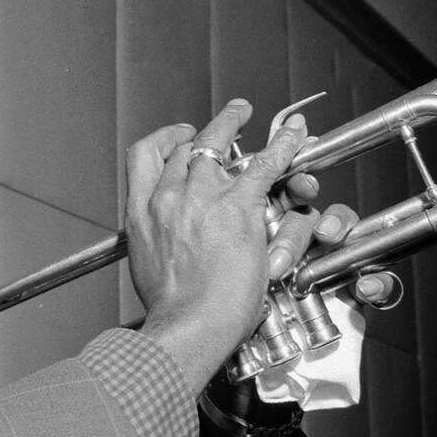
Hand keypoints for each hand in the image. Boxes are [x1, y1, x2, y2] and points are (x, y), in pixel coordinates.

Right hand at [125, 99, 320, 397]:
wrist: (186, 323)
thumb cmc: (170, 309)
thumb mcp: (146, 268)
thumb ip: (155, 243)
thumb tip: (165, 242)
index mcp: (142, 212)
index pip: (144, 156)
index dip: (164, 141)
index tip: (179, 140)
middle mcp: (168, 195)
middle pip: (184, 148)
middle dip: (200, 133)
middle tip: (214, 126)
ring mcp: (202, 196)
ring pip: (219, 144)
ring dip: (231, 123)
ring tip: (242, 113)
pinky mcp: (239, 205)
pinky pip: (266, 163)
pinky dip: (283, 143)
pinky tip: (293, 133)